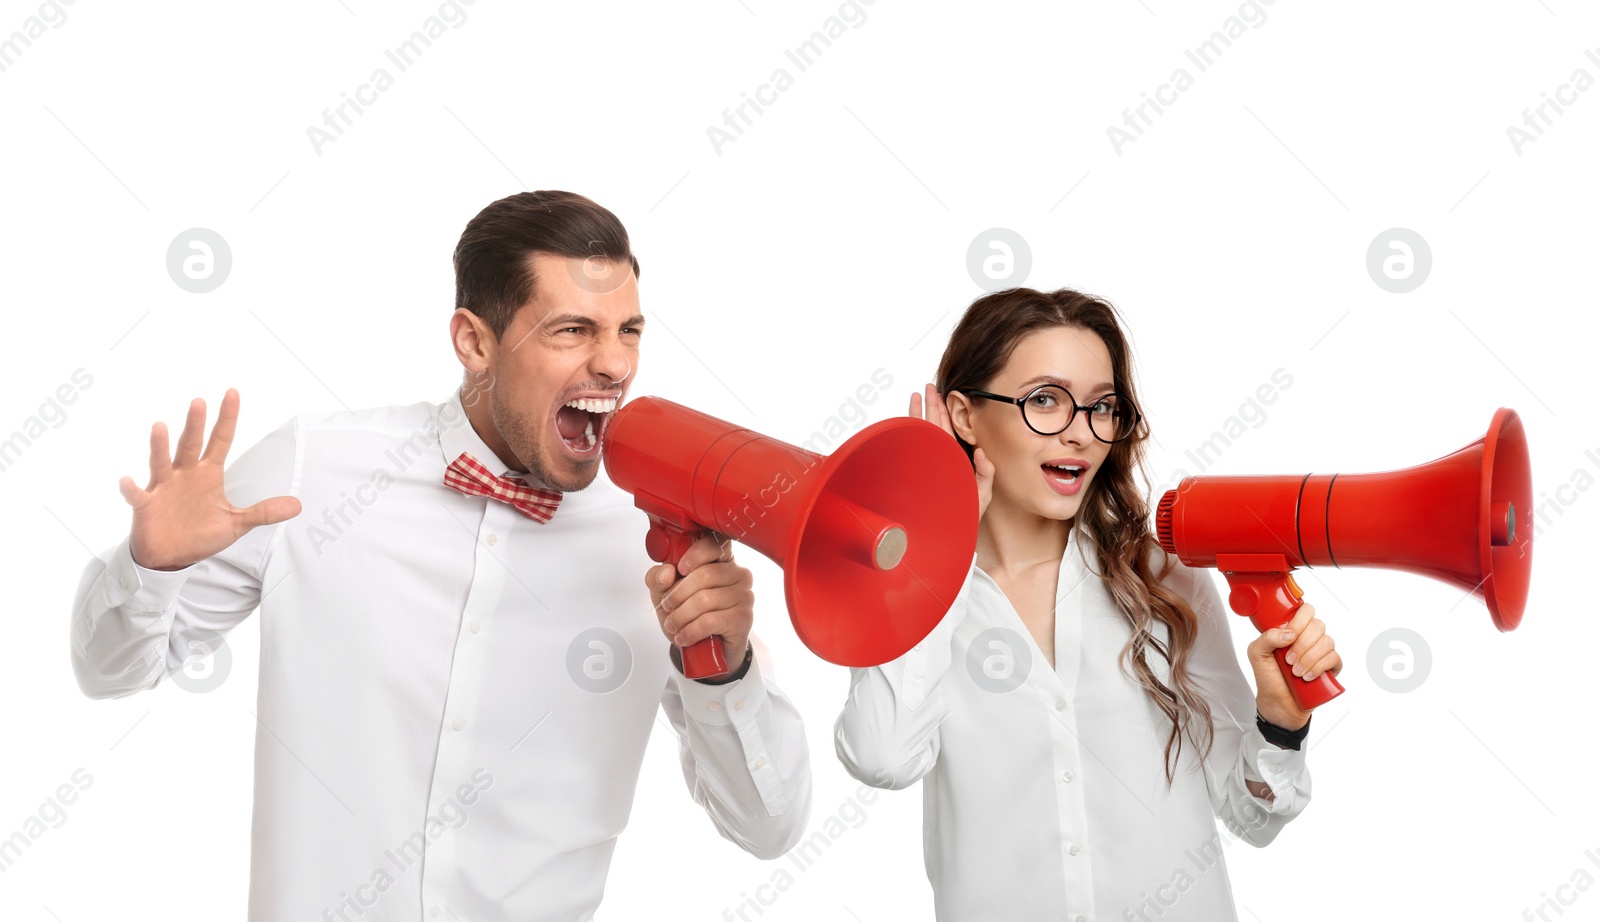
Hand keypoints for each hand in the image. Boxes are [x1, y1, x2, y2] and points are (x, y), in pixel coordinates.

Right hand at [119, 389, 301, 570]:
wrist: (172, 556)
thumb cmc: (201, 534)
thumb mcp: (236, 524)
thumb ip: (264, 512)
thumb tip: (297, 505)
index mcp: (208, 474)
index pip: (220, 440)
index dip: (227, 418)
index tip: (232, 393)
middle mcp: (184, 474)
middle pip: (190, 445)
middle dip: (195, 425)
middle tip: (199, 402)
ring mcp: (163, 487)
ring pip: (161, 462)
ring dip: (160, 446)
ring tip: (160, 427)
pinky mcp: (146, 505)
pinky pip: (136, 495)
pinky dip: (131, 489)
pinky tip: (127, 481)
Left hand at [647, 532, 754, 674]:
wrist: (704, 649)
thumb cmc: (689, 614)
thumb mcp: (664, 594)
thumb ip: (657, 578)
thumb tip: (665, 573)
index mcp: (721, 559)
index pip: (714, 543)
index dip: (695, 554)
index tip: (680, 569)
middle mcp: (738, 573)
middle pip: (704, 575)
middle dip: (677, 594)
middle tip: (667, 607)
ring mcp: (744, 595)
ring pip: (705, 600)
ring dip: (681, 616)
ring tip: (673, 625)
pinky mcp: (743, 618)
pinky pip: (711, 621)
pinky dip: (691, 631)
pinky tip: (684, 636)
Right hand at [911, 383, 993, 518]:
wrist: (947, 536)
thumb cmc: (964, 518)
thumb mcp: (982, 495)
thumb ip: (985, 473)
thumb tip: (982, 451)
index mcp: (956, 462)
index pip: (950, 432)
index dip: (947, 413)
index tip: (945, 396)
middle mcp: (941, 461)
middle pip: (935, 427)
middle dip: (932, 406)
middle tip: (929, 387)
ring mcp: (928, 466)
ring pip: (922, 433)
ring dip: (919, 413)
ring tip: (917, 395)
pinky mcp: (916, 473)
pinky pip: (911, 448)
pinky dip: (908, 431)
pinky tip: (906, 418)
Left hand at [1247, 602, 1341, 730]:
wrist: (1278, 704)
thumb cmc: (1269, 678)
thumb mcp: (1256, 654)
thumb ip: (1266, 637)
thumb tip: (1289, 633)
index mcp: (1291, 630)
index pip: (1305, 611)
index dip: (1299, 621)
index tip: (1288, 636)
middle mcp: (1308, 638)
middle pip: (1318, 625)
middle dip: (1302, 644)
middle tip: (1288, 660)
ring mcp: (1321, 652)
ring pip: (1327, 641)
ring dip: (1309, 658)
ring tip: (1296, 672)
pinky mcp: (1331, 667)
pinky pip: (1335, 658)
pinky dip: (1320, 667)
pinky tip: (1308, 677)